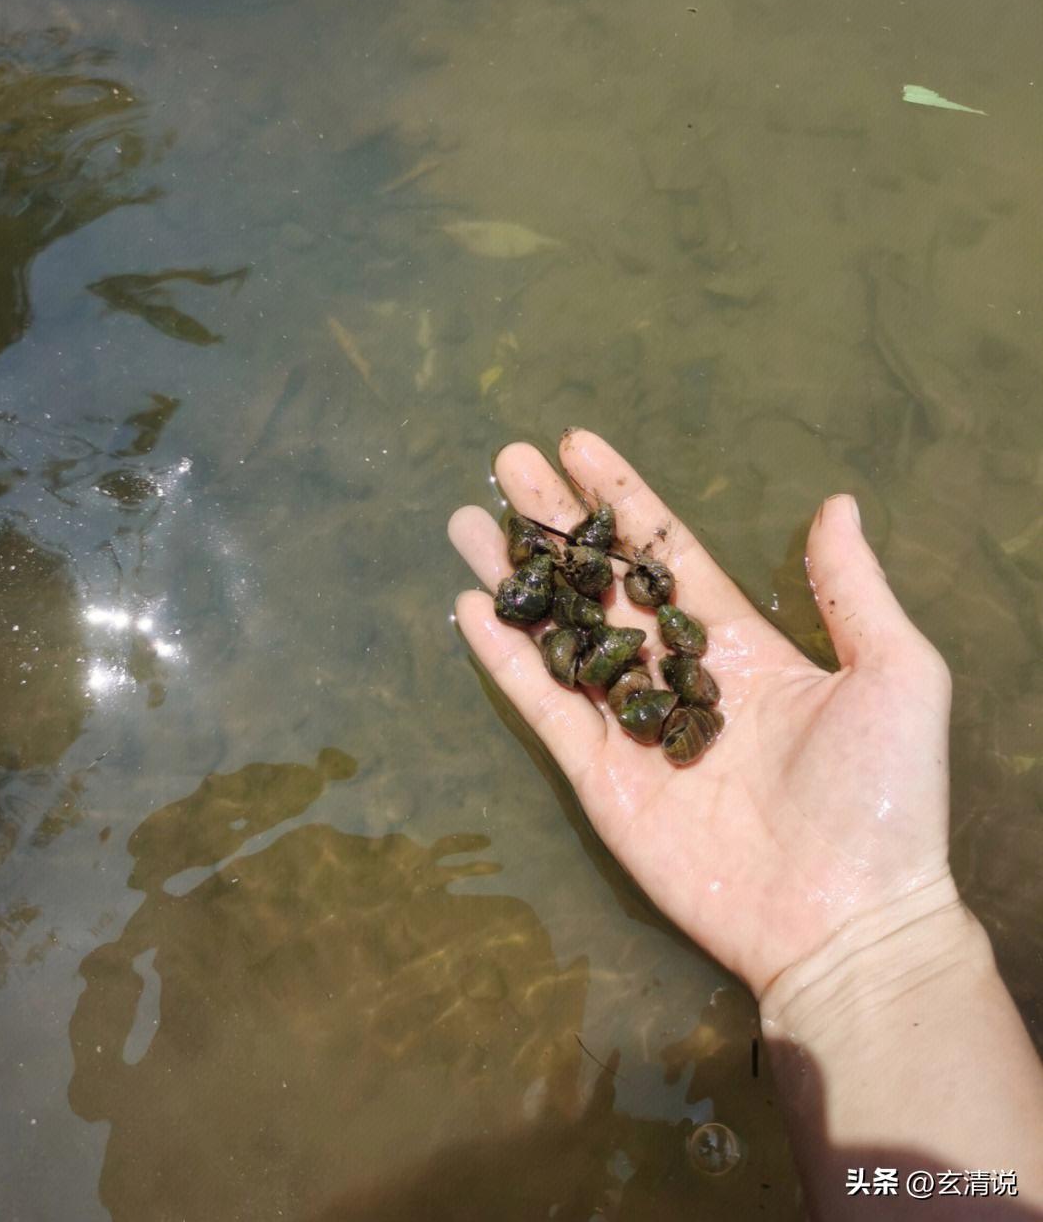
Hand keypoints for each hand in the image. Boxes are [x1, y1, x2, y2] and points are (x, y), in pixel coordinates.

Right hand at [448, 429, 955, 996]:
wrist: (847, 918)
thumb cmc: (880, 794)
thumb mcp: (895, 672)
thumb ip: (851, 590)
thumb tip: (835, 503)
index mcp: (741, 645)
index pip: (668, 553)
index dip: (624, 499)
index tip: (578, 445)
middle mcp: (678, 675)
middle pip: (601, 583)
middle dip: (556, 524)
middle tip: (506, 463)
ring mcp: (634, 729)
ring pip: (563, 637)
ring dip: (518, 580)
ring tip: (469, 522)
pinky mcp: (602, 781)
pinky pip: (545, 711)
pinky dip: (508, 663)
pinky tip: (472, 609)